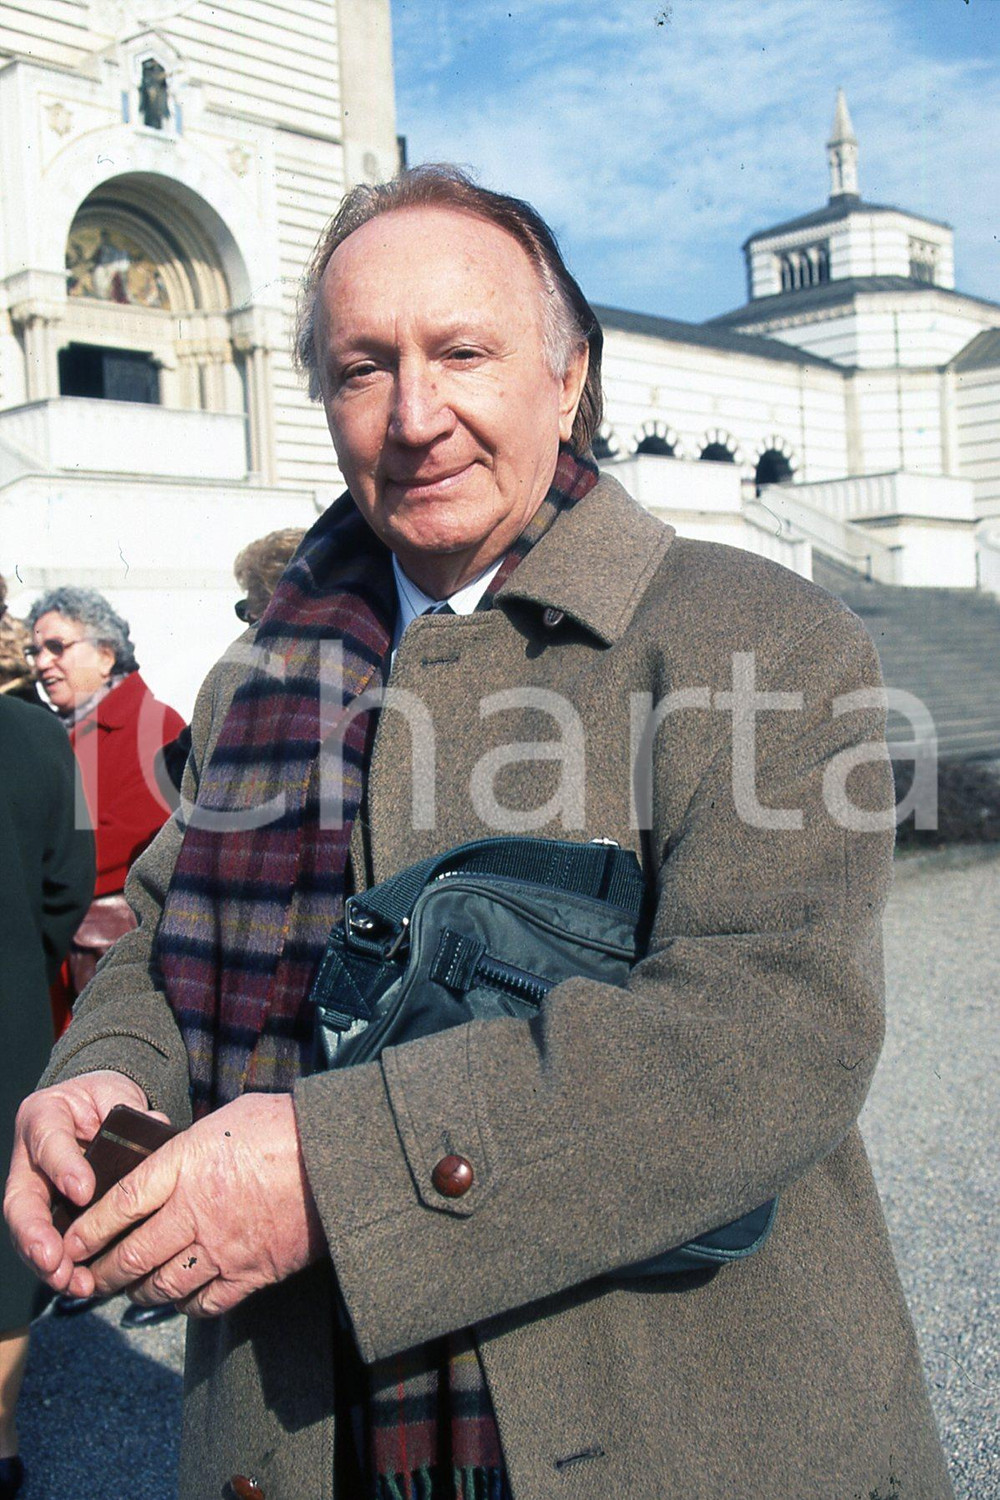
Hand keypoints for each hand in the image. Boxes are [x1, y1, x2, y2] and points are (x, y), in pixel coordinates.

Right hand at [3, 1072, 152, 1293]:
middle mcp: (29, 1156)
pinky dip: (63, 1267)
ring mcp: (34, 1188)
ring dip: (48, 1263)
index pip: (48, 1141)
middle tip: (56, 1260)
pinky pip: (48, 1243)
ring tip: (71, 1283)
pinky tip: (81, 1286)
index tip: (84, 1192)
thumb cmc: (103, 1100)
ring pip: (29, 1231)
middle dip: (36, 1236)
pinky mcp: (48, 1213)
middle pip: (21, 1201)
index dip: (63, 1168)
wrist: (94, 1107)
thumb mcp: (114, 1094)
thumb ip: (130, 1113)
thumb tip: (156, 1126)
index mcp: (44, 1116)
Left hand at [62, 1093, 325, 1316]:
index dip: (88, 1228)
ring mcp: (222, 1248)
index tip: (72, 1240)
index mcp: (185, 1165)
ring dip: (138, 1291)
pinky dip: (183, 1306)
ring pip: (161, 1285)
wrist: (339, 1160)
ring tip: (129, 1289)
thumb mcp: (228, 1117)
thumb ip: (190, 1144)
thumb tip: (169, 1158)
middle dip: (103, 1270)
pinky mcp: (250, 1274)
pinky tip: (178, 1299)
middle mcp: (195, 1211)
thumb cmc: (287, 1127)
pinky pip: (203, 1303)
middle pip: (131, 1254)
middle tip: (89, 1275)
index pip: (119, 1204)